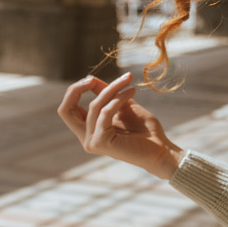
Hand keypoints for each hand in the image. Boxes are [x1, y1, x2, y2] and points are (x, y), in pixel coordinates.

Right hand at [57, 72, 183, 180]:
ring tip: (129, 82)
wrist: (161, 149)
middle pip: (66, 110)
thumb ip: (106, 94)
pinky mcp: (101, 143)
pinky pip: (105, 112)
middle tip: (91, 79)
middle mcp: (86, 138)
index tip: (91, 79)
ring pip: (94, 106)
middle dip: (76, 90)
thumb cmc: (145, 130)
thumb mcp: (122, 105)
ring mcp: (92, 142)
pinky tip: (132, 91)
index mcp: (89, 130)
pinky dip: (118, 99)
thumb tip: (89, 78)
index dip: (75, 91)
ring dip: (112, 89)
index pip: (68, 109)